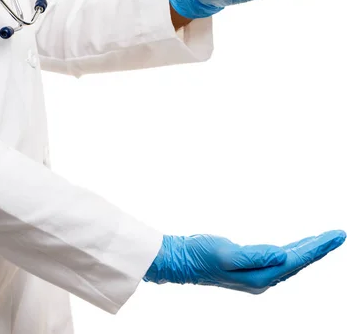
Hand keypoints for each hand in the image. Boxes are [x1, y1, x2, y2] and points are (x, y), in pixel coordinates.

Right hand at [144, 231, 344, 292]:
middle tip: (339, 234)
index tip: (336, 235)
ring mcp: (257, 274)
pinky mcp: (251, 267)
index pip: (296, 261)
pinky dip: (295, 251)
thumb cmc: (201, 255)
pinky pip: (281, 259)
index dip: (318, 248)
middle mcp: (262, 279)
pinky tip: (300, 248)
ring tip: (327, 240)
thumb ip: (254, 256)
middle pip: (299, 262)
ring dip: (310, 250)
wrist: (182, 261)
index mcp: (259, 278)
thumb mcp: (226, 254)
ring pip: (292, 261)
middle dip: (320, 248)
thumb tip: (284, 256)